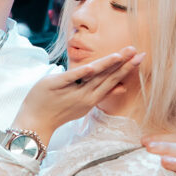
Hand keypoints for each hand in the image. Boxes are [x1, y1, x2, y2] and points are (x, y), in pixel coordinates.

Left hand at [13, 48, 140, 143]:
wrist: (35, 123)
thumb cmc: (59, 110)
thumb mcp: (83, 104)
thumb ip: (102, 94)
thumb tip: (122, 88)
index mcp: (92, 98)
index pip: (113, 81)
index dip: (127, 69)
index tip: (140, 57)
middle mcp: (85, 96)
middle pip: (108, 78)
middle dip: (124, 65)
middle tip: (140, 53)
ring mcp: (72, 91)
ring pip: (93, 77)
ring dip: (108, 65)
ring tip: (123, 54)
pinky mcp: (56, 86)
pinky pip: (71, 78)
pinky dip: (82, 73)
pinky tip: (93, 66)